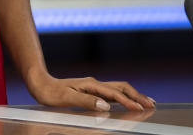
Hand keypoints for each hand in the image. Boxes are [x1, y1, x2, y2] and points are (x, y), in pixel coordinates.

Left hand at [29, 70, 155, 111]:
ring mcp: (94, 86)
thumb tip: (106, 105)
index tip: (140, 109)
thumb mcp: (66, 98)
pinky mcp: (92, 90)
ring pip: (119, 89)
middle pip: (121, 88)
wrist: (40, 83)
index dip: (128, 102)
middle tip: (152, 105)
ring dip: (133, 95)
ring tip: (147, 102)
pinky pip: (112, 92)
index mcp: (90, 85)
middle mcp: (94, 83)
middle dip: (137, 96)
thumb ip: (86, 101)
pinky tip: (128, 102)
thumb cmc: (51, 93)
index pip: (114, 94)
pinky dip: (124, 97)